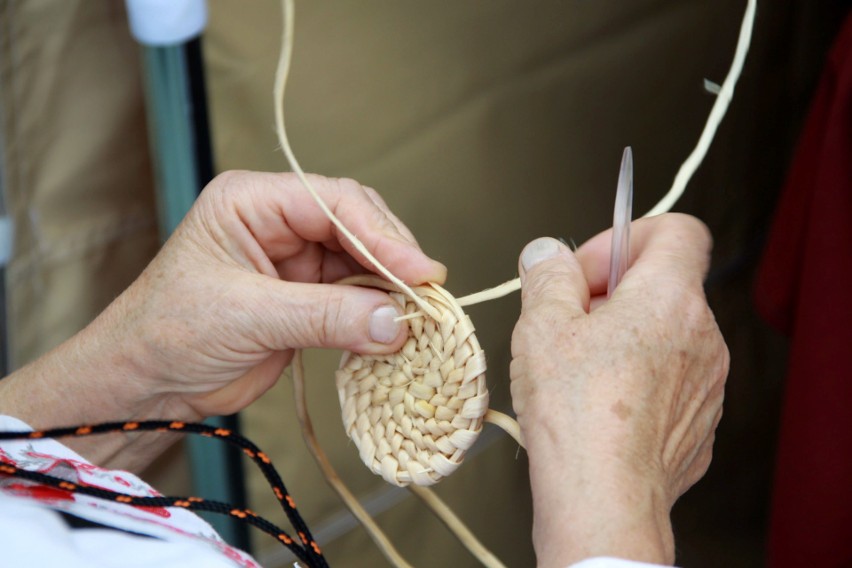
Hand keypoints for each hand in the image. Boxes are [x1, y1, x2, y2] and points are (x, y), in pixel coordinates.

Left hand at [0, 171, 445, 468]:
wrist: (146, 385)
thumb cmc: (170, 333)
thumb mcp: (248, 316)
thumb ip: (325, 315)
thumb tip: (395, 321)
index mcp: (253, 201)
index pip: (333, 201)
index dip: (381, 233)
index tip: (418, 271)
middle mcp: (278, 223)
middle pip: (356, 225)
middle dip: (392, 258)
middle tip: (427, 294)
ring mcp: (295, 261)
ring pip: (362, 262)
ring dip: (390, 290)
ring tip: (417, 317)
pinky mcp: (306, 299)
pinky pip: (354, 298)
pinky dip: (376, 315)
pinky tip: (393, 331)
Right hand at [510, 214, 728, 566]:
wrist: (603, 500)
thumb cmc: (577, 416)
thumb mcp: (542, 325)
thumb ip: (549, 276)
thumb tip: (548, 255)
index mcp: (670, 298)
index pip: (678, 231)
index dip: (628, 238)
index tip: (591, 270)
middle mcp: (703, 337)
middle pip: (664, 286)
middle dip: (613, 294)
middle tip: (569, 320)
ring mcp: (707, 384)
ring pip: (666, 336)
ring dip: (624, 339)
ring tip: (577, 369)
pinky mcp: (698, 423)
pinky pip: (670, 382)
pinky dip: (637, 381)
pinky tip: (597, 405)